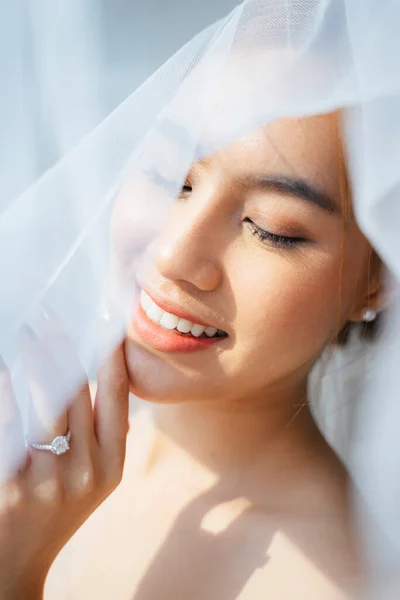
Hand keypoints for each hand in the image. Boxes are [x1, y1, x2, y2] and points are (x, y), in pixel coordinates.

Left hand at [0, 318, 128, 599]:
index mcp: (112, 465)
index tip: (102, 321)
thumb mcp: (93, 478)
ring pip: (45, 401)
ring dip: (35, 359)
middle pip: (77, 392)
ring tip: (26, 330)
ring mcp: (47, 481)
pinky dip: (8, 389)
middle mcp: (86, 471)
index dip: (111, 354)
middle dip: (63, 347)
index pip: (118, 396)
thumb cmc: (55, 511)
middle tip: (49, 315)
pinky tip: (6, 366)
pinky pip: (10, 422)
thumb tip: (88, 368)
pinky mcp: (9, 485)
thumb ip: (99, 432)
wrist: (15, 565)